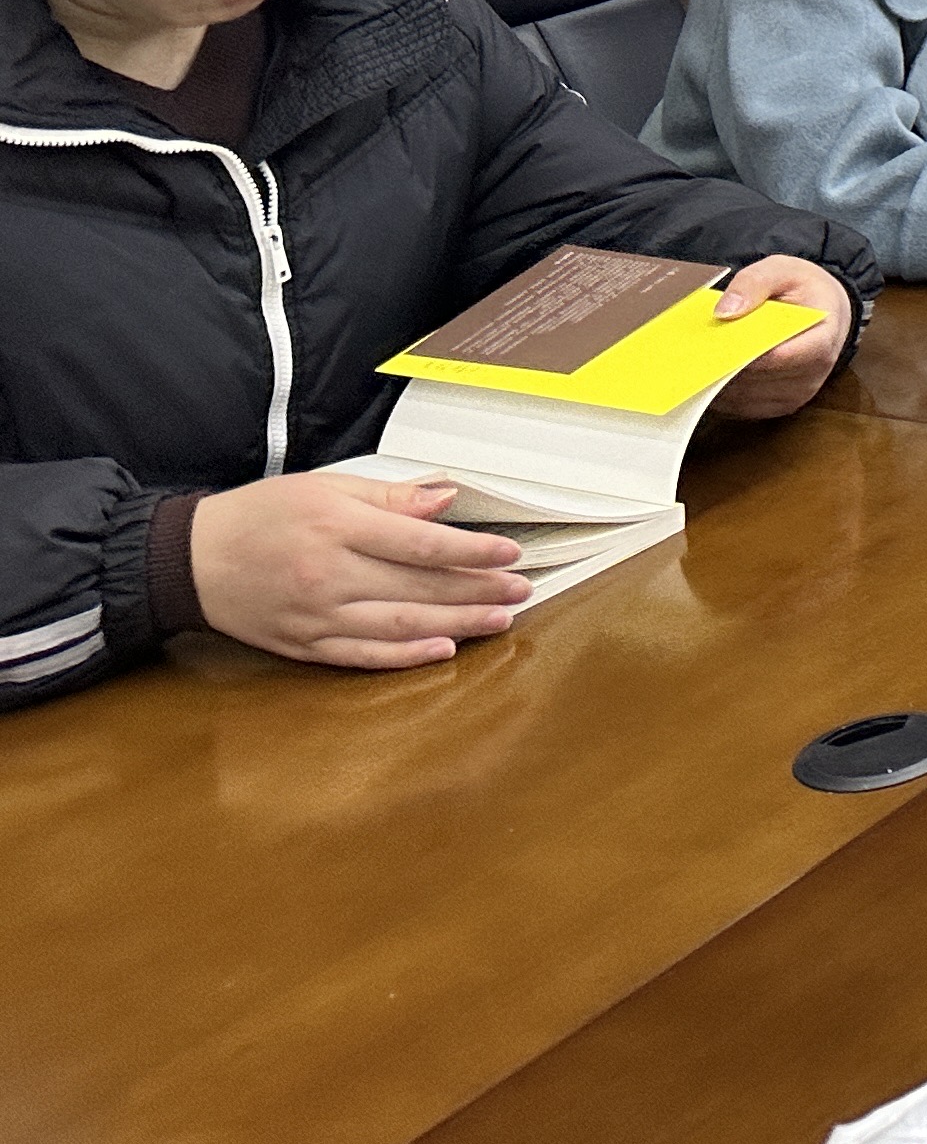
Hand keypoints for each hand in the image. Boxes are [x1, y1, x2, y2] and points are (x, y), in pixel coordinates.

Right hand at [189, 471, 531, 669]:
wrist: (189, 562)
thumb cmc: (258, 516)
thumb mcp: (324, 487)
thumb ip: (389, 496)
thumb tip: (444, 498)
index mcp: (335, 527)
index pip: (421, 543)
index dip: (472, 551)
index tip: (509, 553)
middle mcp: (328, 575)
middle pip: (418, 588)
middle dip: (477, 591)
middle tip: (520, 590)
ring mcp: (316, 616)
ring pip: (400, 626)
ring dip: (457, 625)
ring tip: (499, 621)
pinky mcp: (304, 645)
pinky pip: (364, 655)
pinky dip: (406, 657)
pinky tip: (443, 652)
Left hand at [706, 254, 854, 418]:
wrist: (827, 311)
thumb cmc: (805, 290)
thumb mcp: (783, 270)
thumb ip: (754, 283)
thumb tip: (723, 312)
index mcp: (822, 340)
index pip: (778, 356)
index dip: (741, 353)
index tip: (710, 344)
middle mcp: (814, 374)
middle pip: (756, 379)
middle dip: (724, 365)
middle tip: (693, 350)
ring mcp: (798, 394)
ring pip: (745, 397)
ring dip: (719, 382)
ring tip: (700, 359)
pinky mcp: (782, 406)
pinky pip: (743, 407)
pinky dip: (724, 393)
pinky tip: (713, 372)